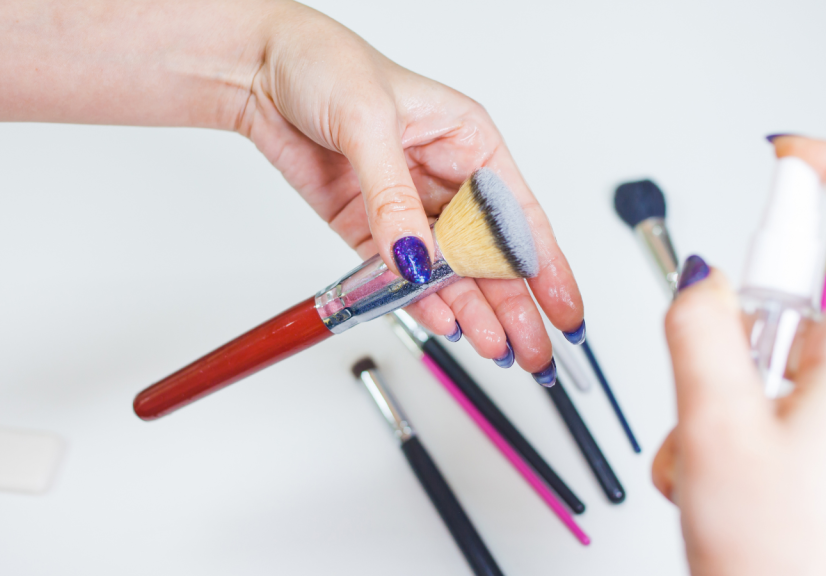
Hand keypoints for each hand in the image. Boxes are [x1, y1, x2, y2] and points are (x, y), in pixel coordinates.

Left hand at [241, 2, 582, 376]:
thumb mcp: (368, 120)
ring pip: (451, 272)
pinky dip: (422, 302)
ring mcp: (408, 208)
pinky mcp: (372, 228)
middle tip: (533, 353)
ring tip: (495, 351)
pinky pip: (402, 275)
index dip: (548, 268)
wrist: (259, 70)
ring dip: (473, 312)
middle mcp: (445, 178)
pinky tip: (446, 325)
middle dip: (516, 306)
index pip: (518, 216)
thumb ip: (393, 196)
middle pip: (490, 255)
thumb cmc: (326, 64)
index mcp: (468, 141)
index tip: (566, 311)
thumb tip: (416, 257)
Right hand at [652, 136, 825, 574]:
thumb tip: (699, 280)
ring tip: (704, 442)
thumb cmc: (785, 561)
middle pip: (806, 290)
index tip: (787, 155)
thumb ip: (700, 335)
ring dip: (716, 383)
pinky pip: (766, 398)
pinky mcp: (821, 447)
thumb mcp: (719, 431)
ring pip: (772, 352)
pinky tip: (707, 469)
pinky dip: (721, 419)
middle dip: (738, 313)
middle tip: (709, 356)